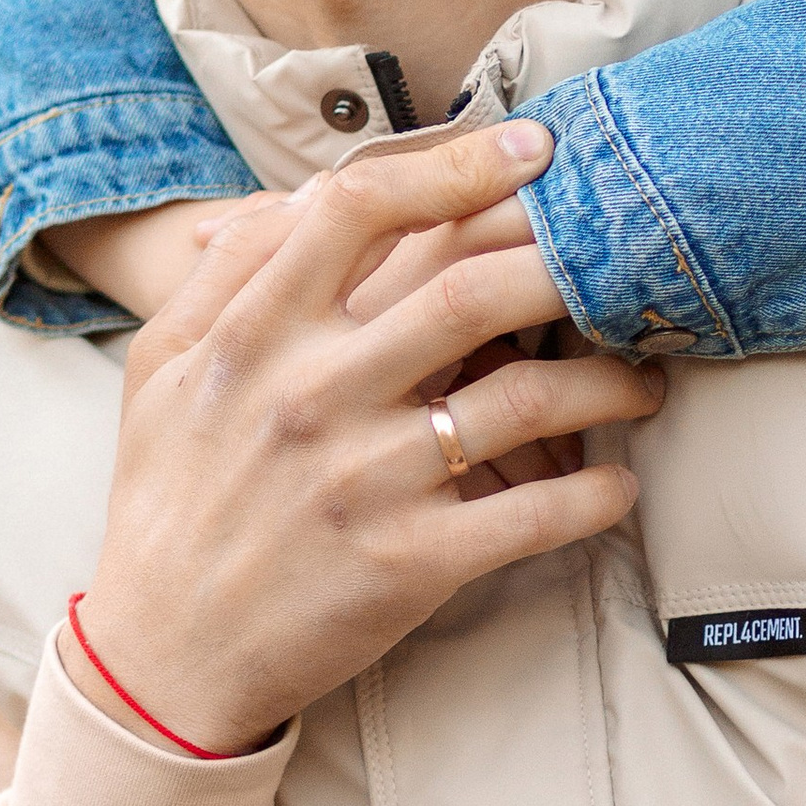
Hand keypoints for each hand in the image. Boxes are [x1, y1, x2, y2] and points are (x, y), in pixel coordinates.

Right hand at [69, 125, 661, 750]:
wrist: (164, 655)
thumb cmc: (170, 498)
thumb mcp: (162, 369)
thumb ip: (229, 274)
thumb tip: (309, 197)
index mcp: (254, 336)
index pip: (360, 209)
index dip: (458, 165)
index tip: (532, 150)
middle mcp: (313, 397)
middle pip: (469, 291)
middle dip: (565, 263)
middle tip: (623, 259)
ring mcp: (367, 482)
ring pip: (525, 400)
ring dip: (607, 381)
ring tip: (642, 377)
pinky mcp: (409, 564)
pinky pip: (533, 515)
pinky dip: (595, 495)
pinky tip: (620, 484)